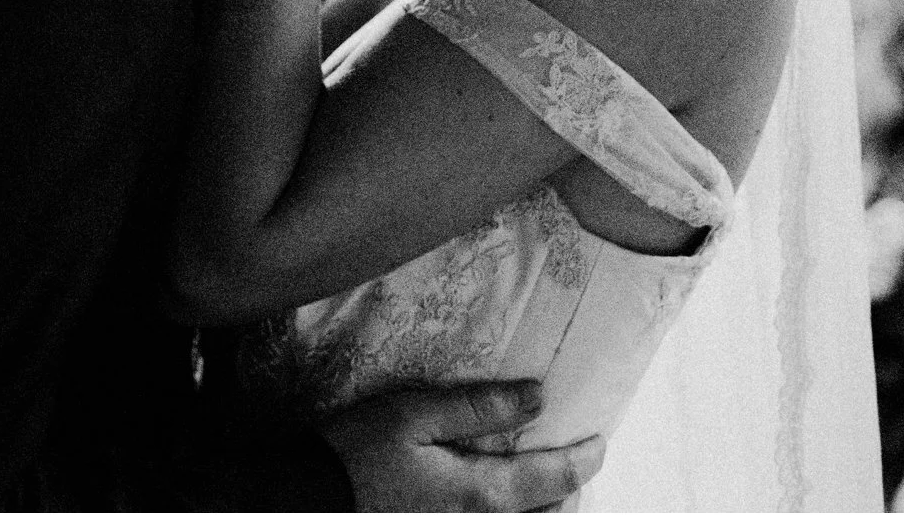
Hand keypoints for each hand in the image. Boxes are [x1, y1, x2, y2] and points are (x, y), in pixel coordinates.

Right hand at [319, 380, 604, 511]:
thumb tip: (536, 400)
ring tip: (543, 489)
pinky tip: (498, 502)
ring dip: (542, 513)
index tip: (600, 441)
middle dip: (568, 496)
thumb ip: (477, 409)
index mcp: (479, 496)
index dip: (584, 460)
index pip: (553, 481)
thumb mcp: (412, 416)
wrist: (304, 504)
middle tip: (572, 467)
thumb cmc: (355, 454)